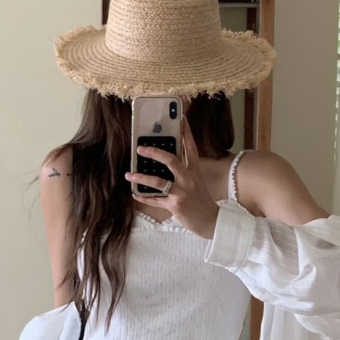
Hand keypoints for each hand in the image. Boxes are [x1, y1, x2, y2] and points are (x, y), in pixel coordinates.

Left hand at [125, 116, 219, 239]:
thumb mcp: (197, 181)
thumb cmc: (201, 200)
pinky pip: (155, 200)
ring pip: (158, 181)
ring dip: (141, 177)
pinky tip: (134, 193)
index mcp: (194, 170)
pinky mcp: (174, 205)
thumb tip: (165, 161)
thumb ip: (184, 171)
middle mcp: (188, 179)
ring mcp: (181, 192)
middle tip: (140, 149)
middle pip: (171, 160)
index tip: (181, 118)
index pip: (190, 147)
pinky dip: (143, 197)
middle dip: (154, 152)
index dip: (186, 132)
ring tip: (129, 174)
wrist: (210, 221)